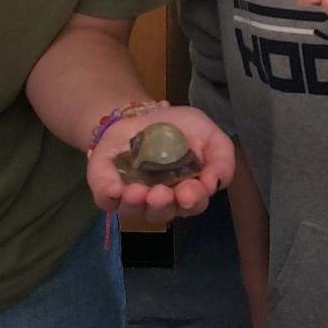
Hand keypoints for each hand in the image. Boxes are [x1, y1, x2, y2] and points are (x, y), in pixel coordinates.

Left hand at [86, 104, 235, 222]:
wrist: (143, 113)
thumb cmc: (180, 128)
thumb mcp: (209, 134)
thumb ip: (222, 157)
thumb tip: (215, 183)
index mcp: (187, 190)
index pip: (192, 204)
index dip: (193, 200)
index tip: (191, 190)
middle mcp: (160, 200)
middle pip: (163, 213)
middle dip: (163, 205)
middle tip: (162, 193)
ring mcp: (132, 197)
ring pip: (134, 211)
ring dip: (136, 204)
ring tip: (137, 191)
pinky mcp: (107, 188)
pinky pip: (106, 200)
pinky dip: (109, 196)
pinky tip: (115, 189)